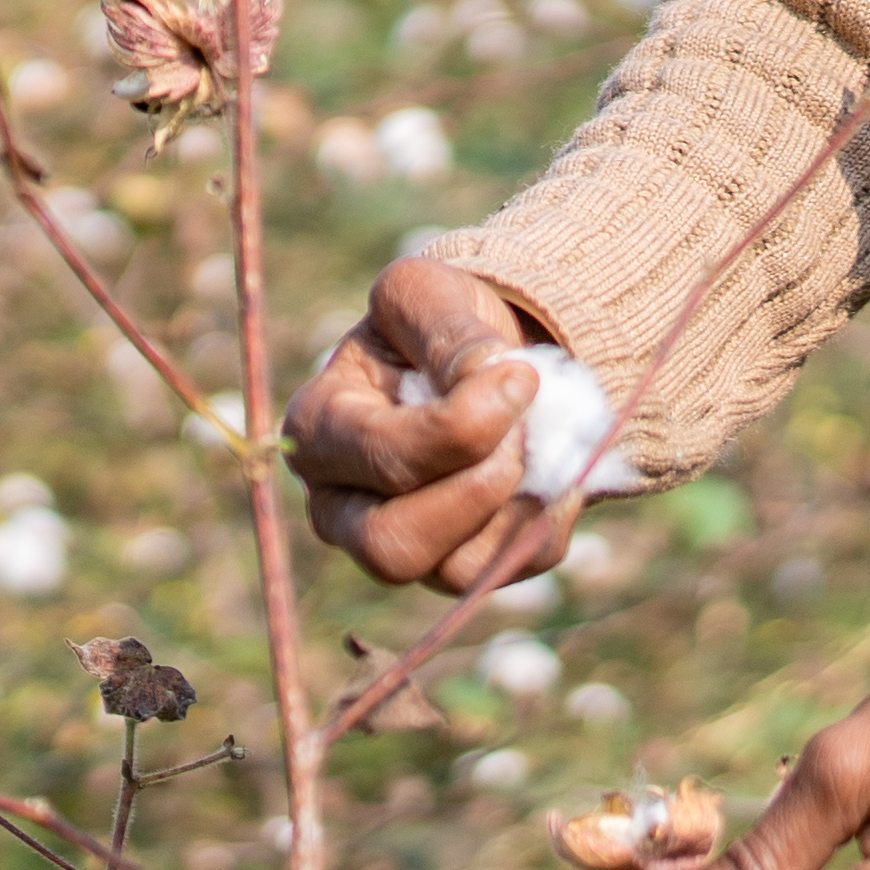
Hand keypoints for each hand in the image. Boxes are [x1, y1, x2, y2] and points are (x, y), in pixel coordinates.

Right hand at [283, 256, 583, 593]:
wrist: (481, 363)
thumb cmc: (436, 325)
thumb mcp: (428, 296)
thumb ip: (448, 332)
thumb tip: (493, 381)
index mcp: (317, 431)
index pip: (382, 458)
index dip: (462, 427)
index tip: (522, 377)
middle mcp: (339, 508)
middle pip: (392, 548)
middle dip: (477, 491)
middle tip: (523, 435)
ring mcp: (396, 546)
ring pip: (455, 573)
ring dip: (518, 503)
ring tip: (539, 440)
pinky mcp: (453, 570)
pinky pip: (508, 567)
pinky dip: (547, 516)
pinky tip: (551, 464)